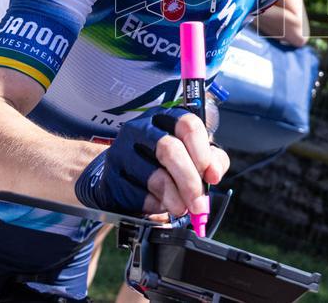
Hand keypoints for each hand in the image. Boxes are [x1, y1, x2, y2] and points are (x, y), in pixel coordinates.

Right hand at [75, 106, 228, 216]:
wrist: (125, 178)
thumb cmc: (165, 163)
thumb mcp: (193, 156)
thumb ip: (212, 161)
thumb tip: (214, 174)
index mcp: (166, 118)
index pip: (188, 125)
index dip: (203, 153)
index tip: (212, 177)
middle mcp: (142, 128)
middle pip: (170, 150)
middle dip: (190, 182)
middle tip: (199, 205)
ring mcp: (123, 150)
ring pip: (155, 176)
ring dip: (174, 198)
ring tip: (182, 208)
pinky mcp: (112, 175)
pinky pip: (138, 195)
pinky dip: (155, 205)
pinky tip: (160, 205)